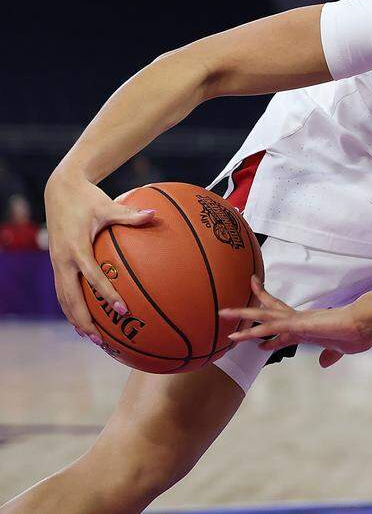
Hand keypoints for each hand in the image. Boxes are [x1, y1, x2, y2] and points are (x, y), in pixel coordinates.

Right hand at [44, 171, 155, 343]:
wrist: (59, 190)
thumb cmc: (88, 198)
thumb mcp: (109, 205)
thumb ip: (131, 214)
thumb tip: (155, 214)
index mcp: (76, 248)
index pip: (92, 276)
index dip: (106, 294)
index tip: (122, 310)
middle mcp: (63, 260)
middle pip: (70, 298)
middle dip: (84, 320)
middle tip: (101, 340)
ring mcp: (57, 263)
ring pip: (63, 299)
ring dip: (76, 319)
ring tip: (93, 338)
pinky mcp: (57, 264)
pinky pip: (63, 292)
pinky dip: (71, 308)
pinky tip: (84, 321)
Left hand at [221, 277, 371, 367]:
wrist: (364, 324)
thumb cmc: (357, 335)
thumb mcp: (341, 350)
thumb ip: (330, 355)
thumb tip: (323, 363)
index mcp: (308, 327)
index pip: (282, 328)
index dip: (267, 335)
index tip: (256, 342)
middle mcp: (299, 321)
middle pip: (267, 312)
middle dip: (248, 311)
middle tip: (228, 309)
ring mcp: (297, 320)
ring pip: (263, 316)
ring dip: (241, 316)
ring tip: (221, 314)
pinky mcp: (297, 324)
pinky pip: (271, 327)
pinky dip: (254, 330)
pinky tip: (240, 334)